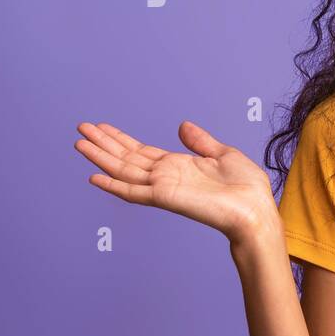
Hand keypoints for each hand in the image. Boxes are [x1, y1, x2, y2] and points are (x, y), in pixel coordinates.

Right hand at [74, 120, 277, 242]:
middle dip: (103, 143)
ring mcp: (163, 187)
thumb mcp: (223, 154)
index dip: (120, 139)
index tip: (101, 126)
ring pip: (123, 170)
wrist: (255, 210)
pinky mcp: (165, 198)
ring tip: (79, 142)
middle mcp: (166, 176)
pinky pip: (133, 191)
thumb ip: (200, 142)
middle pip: (126, 158)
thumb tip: (183, 126)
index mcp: (178, 166)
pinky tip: (93, 176)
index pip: (141, 151)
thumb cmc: (246, 188)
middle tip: (81, 127)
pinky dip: (113, 185)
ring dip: (100, 157)